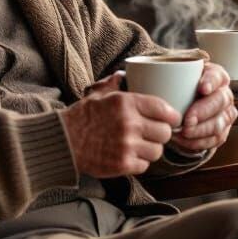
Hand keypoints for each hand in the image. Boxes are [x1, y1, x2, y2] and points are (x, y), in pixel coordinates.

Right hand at [62, 73, 181, 176]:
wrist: (64, 141)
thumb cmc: (83, 116)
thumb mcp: (100, 93)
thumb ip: (117, 82)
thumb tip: (127, 73)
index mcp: (126, 103)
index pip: (165, 109)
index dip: (172, 116)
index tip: (171, 119)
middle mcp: (129, 123)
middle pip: (165, 133)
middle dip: (161, 134)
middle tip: (153, 133)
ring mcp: (126, 146)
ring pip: (157, 151)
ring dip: (151, 149)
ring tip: (140, 145)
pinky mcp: (122, 165)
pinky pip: (145, 165)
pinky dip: (139, 162)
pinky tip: (129, 155)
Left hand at [168, 61, 236, 154]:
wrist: (183, 105)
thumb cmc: (179, 87)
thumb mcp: (175, 77)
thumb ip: (169, 74)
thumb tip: (153, 74)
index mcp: (216, 76)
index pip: (217, 76)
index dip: (211, 82)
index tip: (202, 88)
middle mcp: (224, 94)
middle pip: (220, 102)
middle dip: (204, 112)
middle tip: (187, 120)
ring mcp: (225, 114)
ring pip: (219, 124)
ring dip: (200, 131)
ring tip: (183, 133)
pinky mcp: (222, 132)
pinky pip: (214, 140)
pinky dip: (198, 142)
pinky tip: (184, 140)